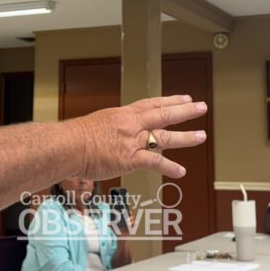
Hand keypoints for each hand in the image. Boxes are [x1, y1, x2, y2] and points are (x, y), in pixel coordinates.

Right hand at [75, 95, 207, 180]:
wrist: (68, 146)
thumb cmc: (77, 136)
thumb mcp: (100, 122)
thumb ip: (115, 126)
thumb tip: (120, 131)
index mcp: (124, 114)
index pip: (153, 104)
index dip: (171, 101)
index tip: (184, 99)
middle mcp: (132, 125)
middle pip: (164, 115)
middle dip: (185, 111)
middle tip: (201, 107)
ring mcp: (132, 141)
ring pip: (164, 137)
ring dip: (185, 137)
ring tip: (200, 136)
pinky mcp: (130, 159)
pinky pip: (154, 162)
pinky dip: (169, 167)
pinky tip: (181, 171)